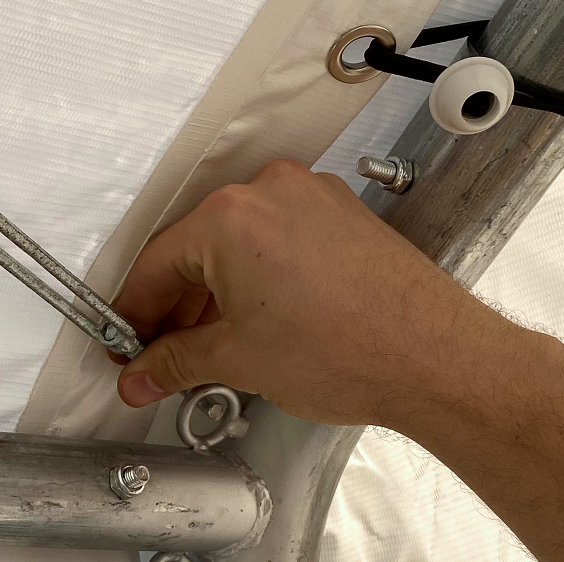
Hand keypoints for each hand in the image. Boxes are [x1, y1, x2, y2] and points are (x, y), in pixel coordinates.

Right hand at [111, 159, 495, 426]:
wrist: (437, 358)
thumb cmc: (356, 349)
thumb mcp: (239, 361)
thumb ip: (175, 362)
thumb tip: (145, 372)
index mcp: (230, 218)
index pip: (155, 266)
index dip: (132, 315)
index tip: (126, 345)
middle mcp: (268, 192)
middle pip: (193, 249)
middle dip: (172, 307)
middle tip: (158, 353)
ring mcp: (308, 197)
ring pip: (236, 243)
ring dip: (214, 292)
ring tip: (208, 345)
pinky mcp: (338, 212)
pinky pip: (276, 237)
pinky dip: (256, 275)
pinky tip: (254, 319)